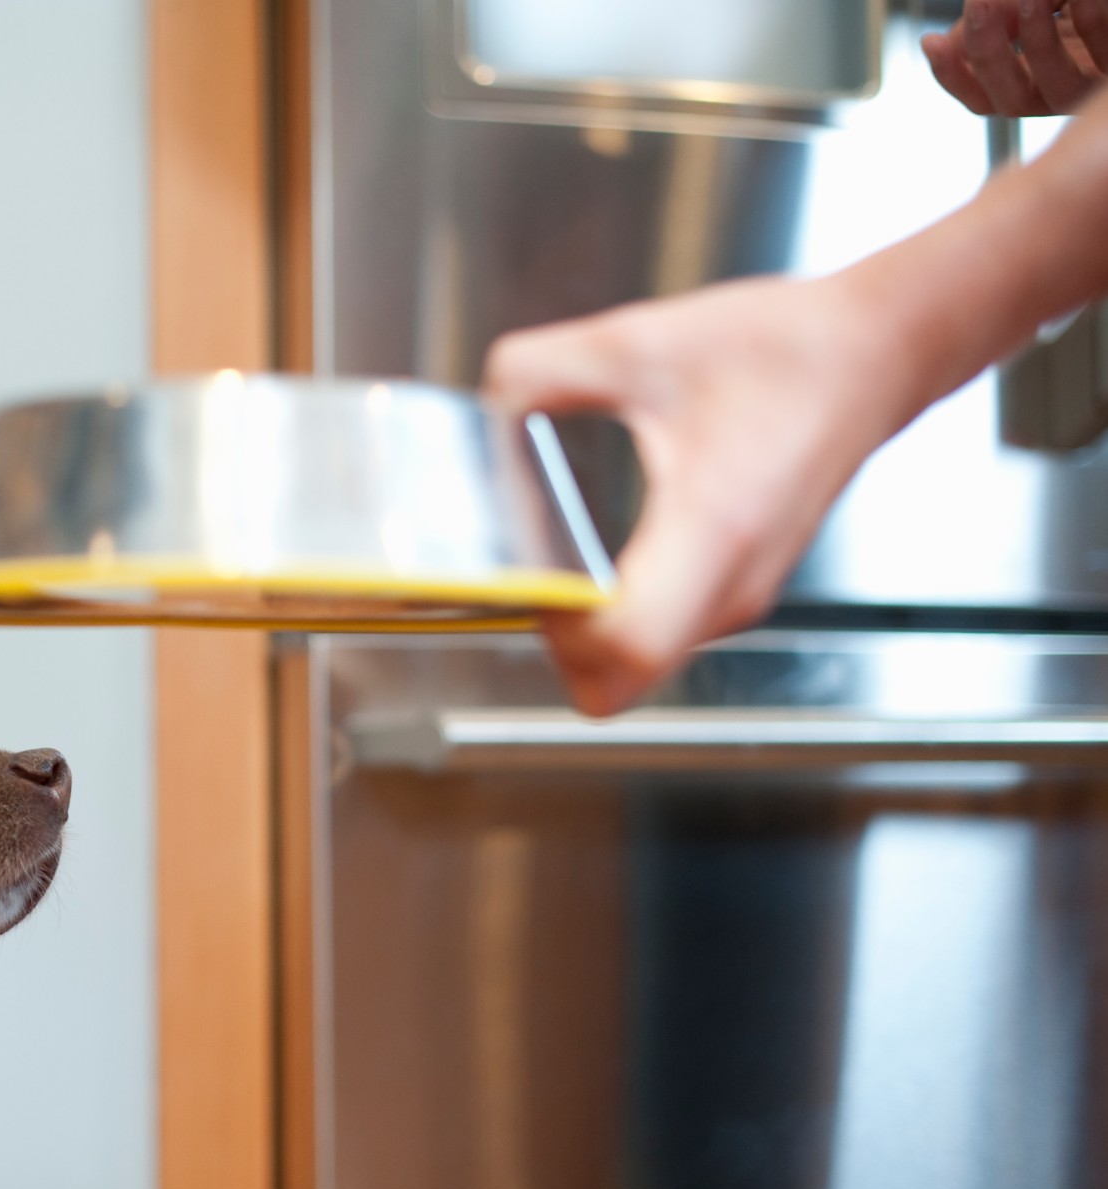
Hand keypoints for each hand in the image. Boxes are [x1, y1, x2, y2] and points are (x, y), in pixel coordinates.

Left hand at [482, 276, 907, 715]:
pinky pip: (657, 638)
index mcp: (712, 528)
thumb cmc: (781, 351)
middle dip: (557, 643)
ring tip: (549, 564)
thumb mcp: (639, 341)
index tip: (528, 581)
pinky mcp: (734, 590)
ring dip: (584, 635)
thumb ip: (539, 371)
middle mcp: (730, 584)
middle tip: (525, 577)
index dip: (561, 634)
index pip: (627, 648)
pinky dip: (614, 619)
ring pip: (637, 669)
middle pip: (619, 680)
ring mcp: (737, 597)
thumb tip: (480, 411)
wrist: (876, 352)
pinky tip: (587, 560)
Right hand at [922, 0, 1105, 115]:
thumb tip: (943, 43)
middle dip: (988, 53)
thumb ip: (999, 24)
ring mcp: (1098, 88)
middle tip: (979, 4)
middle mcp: (1065, 93)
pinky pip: (1105, 52)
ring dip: (1035, 39)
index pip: (983, 98)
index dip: (953, 76)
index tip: (930, 40)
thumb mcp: (1036, 9)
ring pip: (1056, 89)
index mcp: (1036, 80)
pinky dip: (1087, 20)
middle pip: (1012, 101)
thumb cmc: (1086, 8)